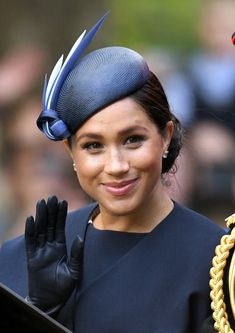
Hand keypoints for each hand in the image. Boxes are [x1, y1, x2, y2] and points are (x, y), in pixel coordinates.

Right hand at [25, 196, 82, 313]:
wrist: (50, 301)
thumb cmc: (63, 287)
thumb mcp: (74, 270)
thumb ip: (77, 254)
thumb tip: (80, 237)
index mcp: (60, 247)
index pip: (60, 227)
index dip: (61, 215)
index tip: (63, 201)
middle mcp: (49, 247)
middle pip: (49, 225)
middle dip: (51, 211)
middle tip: (52, 197)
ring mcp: (40, 251)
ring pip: (40, 229)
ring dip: (41, 216)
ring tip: (42, 202)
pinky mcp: (32, 258)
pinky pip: (31, 242)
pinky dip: (31, 230)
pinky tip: (31, 219)